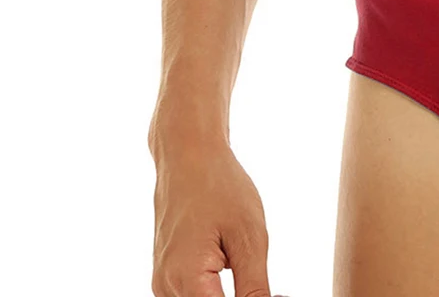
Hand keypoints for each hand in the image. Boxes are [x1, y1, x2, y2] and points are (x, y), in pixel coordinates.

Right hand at [151, 138, 279, 296]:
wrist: (188, 155)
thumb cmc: (220, 187)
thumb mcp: (250, 237)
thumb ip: (255, 288)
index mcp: (186, 281)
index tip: (275, 290)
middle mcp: (166, 288)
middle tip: (263, 275)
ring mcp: (163, 284)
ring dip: (226, 296)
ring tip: (248, 268)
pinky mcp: (167, 276)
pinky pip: (191, 296)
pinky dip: (214, 292)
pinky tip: (232, 269)